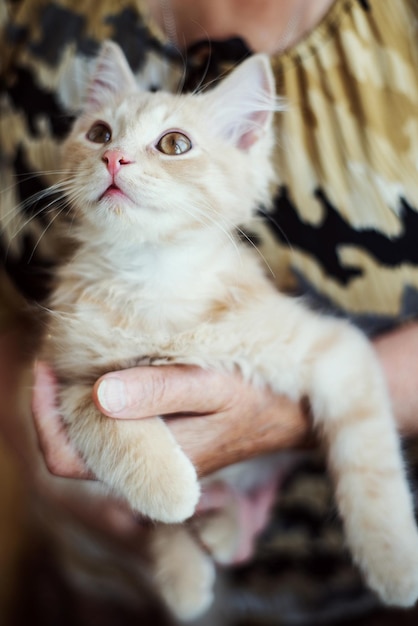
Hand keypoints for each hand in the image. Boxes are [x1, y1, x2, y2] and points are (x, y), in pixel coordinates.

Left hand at [32, 361, 308, 560]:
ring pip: (93, 433)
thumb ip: (158, 392)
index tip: (48, 365)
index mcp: (151, 461)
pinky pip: (117, 422)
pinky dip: (103, 394)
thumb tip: (97, 393)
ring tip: (79, 352)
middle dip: (56, 399)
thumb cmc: (263, 399)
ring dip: (77, 395)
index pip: (68, 459)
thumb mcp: (214, 387)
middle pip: (74, 444)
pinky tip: (113, 362)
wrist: (300, 414)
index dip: (44, 416)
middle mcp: (148, 465)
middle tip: (57, 351)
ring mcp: (156, 452)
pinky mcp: (167, 438)